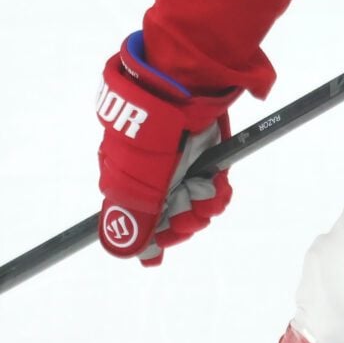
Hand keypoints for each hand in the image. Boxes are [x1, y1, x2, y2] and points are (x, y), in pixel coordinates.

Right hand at [95, 32, 237, 264]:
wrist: (180, 88)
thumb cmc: (152, 135)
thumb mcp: (137, 181)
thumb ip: (134, 218)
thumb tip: (125, 254)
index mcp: (127, 185)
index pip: (142, 228)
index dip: (158, 237)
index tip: (168, 239)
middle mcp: (153, 181)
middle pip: (172, 221)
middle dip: (186, 218)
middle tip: (191, 198)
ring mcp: (180, 170)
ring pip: (197, 208)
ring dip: (205, 204)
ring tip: (207, 186)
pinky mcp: (204, 160)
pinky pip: (213, 189)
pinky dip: (217, 191)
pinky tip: (218, 183)